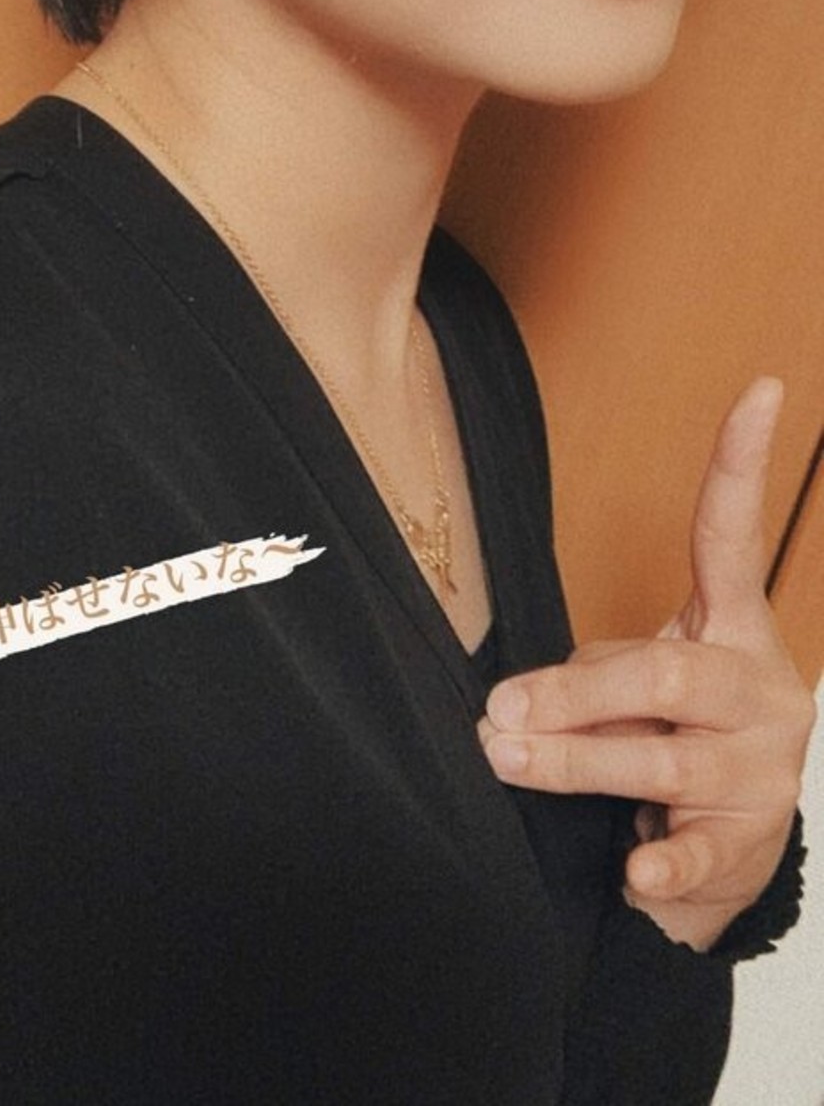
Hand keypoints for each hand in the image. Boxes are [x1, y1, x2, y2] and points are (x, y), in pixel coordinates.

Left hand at [478, 377, 816, 948]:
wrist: (729, 852)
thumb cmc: (668, 738)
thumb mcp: (642, 686)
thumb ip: (595, 673)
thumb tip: (512, 704)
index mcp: (732, 629)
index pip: (732, 535)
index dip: (743, 462)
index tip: (762, 389)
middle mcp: (759, 688)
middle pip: (668, 675)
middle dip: (575, 693)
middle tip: (498, 708)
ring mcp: (762, 768)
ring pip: (665, 758)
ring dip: (576, 760)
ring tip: (508, 758)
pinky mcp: (750, 843)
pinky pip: (699, 853)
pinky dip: (660, 863)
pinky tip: (632, 871)